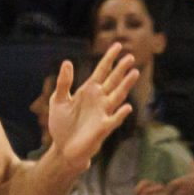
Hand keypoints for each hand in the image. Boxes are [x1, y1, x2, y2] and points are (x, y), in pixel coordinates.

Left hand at [45, 41, 138, 169]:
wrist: (63, 149)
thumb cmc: (61, 125)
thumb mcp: (59, 100)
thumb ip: (64, 82)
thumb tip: (67, 61)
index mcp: (89, 90)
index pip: (102, 70)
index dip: (110, 58)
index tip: (118, 45)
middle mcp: (99, 99)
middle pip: (113, 80)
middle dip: (121, 69)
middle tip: (130, 56)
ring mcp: (103, 113)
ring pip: (118, 96)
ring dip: (125, 85)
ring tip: (134, 73)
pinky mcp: (103, 128)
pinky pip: (114, 119)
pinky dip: (121, 114)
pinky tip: (127, 107)